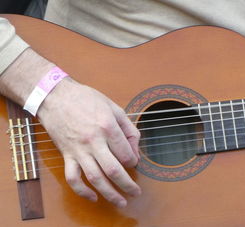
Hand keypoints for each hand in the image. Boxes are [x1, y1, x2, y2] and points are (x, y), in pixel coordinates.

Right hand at [37, 78, 140, 207]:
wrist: (56, 96)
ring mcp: (79, 149)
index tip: (133, 162)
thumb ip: (128, 129)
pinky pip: (73, 178)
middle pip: (114, 170)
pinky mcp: (67, 154)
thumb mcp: (114, 108)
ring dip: (109, 193)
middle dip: (127, 185)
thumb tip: (135, 150)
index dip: (133, 161)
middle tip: (136, 193)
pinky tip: (93, 196)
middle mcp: (94, 141)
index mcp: (108, 126)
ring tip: (120, 201)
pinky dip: (82, 191)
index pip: (126, 153)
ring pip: (95, 178)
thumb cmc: (87, 99)